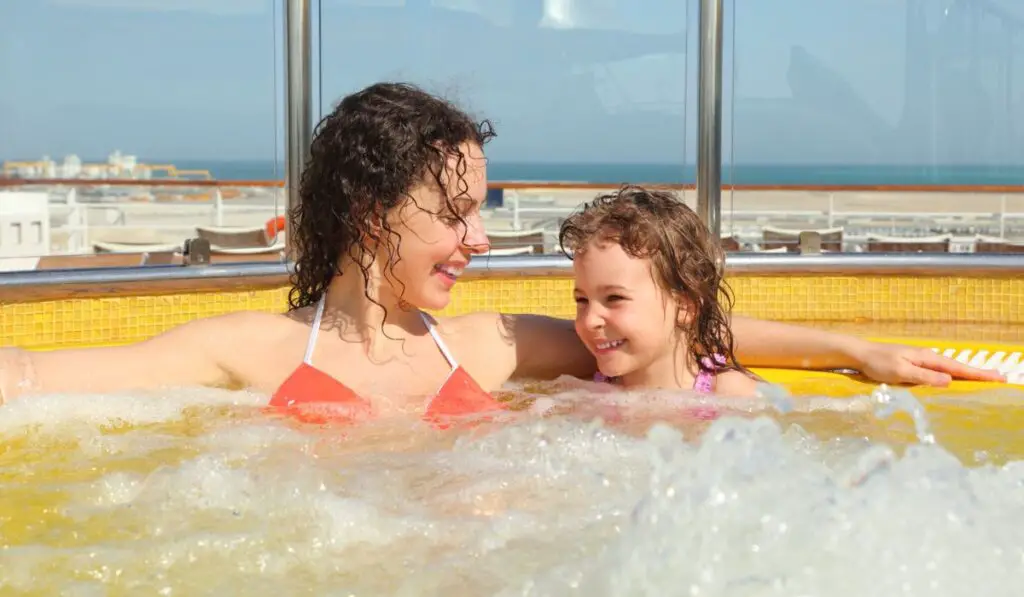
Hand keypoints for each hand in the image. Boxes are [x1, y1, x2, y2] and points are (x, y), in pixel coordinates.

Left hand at [851, 340, 1006, 386]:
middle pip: (958, 367)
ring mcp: (921, 359)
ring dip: (966, 373)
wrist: (860, 354)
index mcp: (927, 358)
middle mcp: (927, 357)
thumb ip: (924, 377)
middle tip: (1000, 378)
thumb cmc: (878, 363)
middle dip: (978, 373)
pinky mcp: (914, 363)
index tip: (998, 377)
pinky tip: (954, 377)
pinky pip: (939, 369)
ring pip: (950, 368)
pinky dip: (952, 373)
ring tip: (983, 378)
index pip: (958, 368)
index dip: (978, 374)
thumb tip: (949, 380)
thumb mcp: (901, 372)